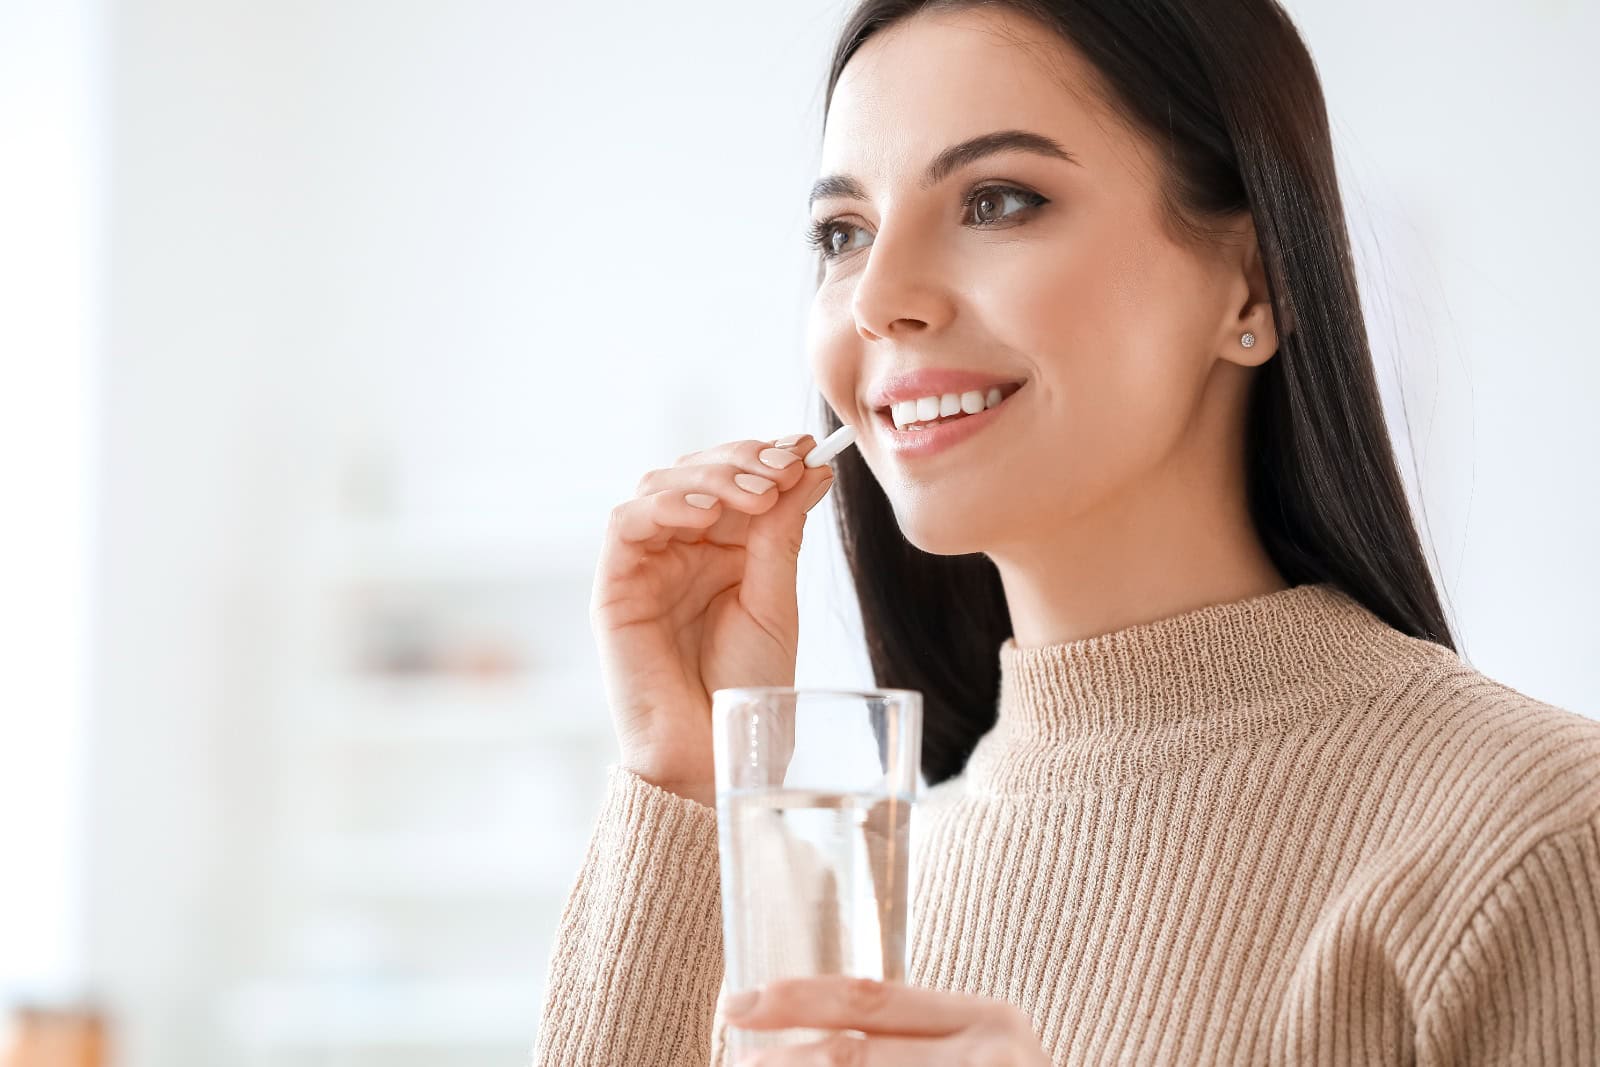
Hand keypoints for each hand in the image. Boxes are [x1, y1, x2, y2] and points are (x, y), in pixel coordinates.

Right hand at [590, 433, 835, 806]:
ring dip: (710, 476)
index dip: (765, 455)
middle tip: (782, 467)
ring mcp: (646, 566)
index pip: (735, 478)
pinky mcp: (615, 587)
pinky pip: (626, 523)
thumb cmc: (746, 691)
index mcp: (724, 551)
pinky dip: (664, 505)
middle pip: (697, 471)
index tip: (805, 448)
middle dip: (742, 459)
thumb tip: (809, 466)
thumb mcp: (775, 600)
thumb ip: (781, 532)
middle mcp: (681, 550)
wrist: (714, 756)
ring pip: (660, 484)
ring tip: (756, 492)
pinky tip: (705, 514)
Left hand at [722, 976, 1049, 1065]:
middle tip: (734, 1060)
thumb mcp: (977, 1053)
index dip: (798, 997)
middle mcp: (989, 1058)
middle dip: (782, 1059)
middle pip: (854, 1053)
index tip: (738, 1002)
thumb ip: (913, 1038)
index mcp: (988, 1021)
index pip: (872, 995)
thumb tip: (799, 1041)